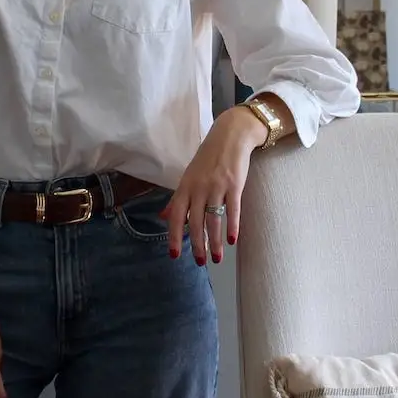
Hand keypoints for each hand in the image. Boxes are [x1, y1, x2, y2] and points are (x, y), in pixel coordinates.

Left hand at [164, 105, 267, 264]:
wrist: (230, 135)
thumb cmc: (209, 158)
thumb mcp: (188, 177)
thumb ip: (177, 200)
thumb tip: (162, 218)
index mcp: (185, 187)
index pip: (175, 216)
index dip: (174, 236)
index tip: (174, 255)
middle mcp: (198, 188)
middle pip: (195, 222)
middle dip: (198, 245)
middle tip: (201, 262)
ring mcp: (216, 186)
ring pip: (213, 220)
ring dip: (215, 241)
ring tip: (217, 257)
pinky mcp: (234, 184)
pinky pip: (233, 210)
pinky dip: (233, 226)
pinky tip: (232, 240)